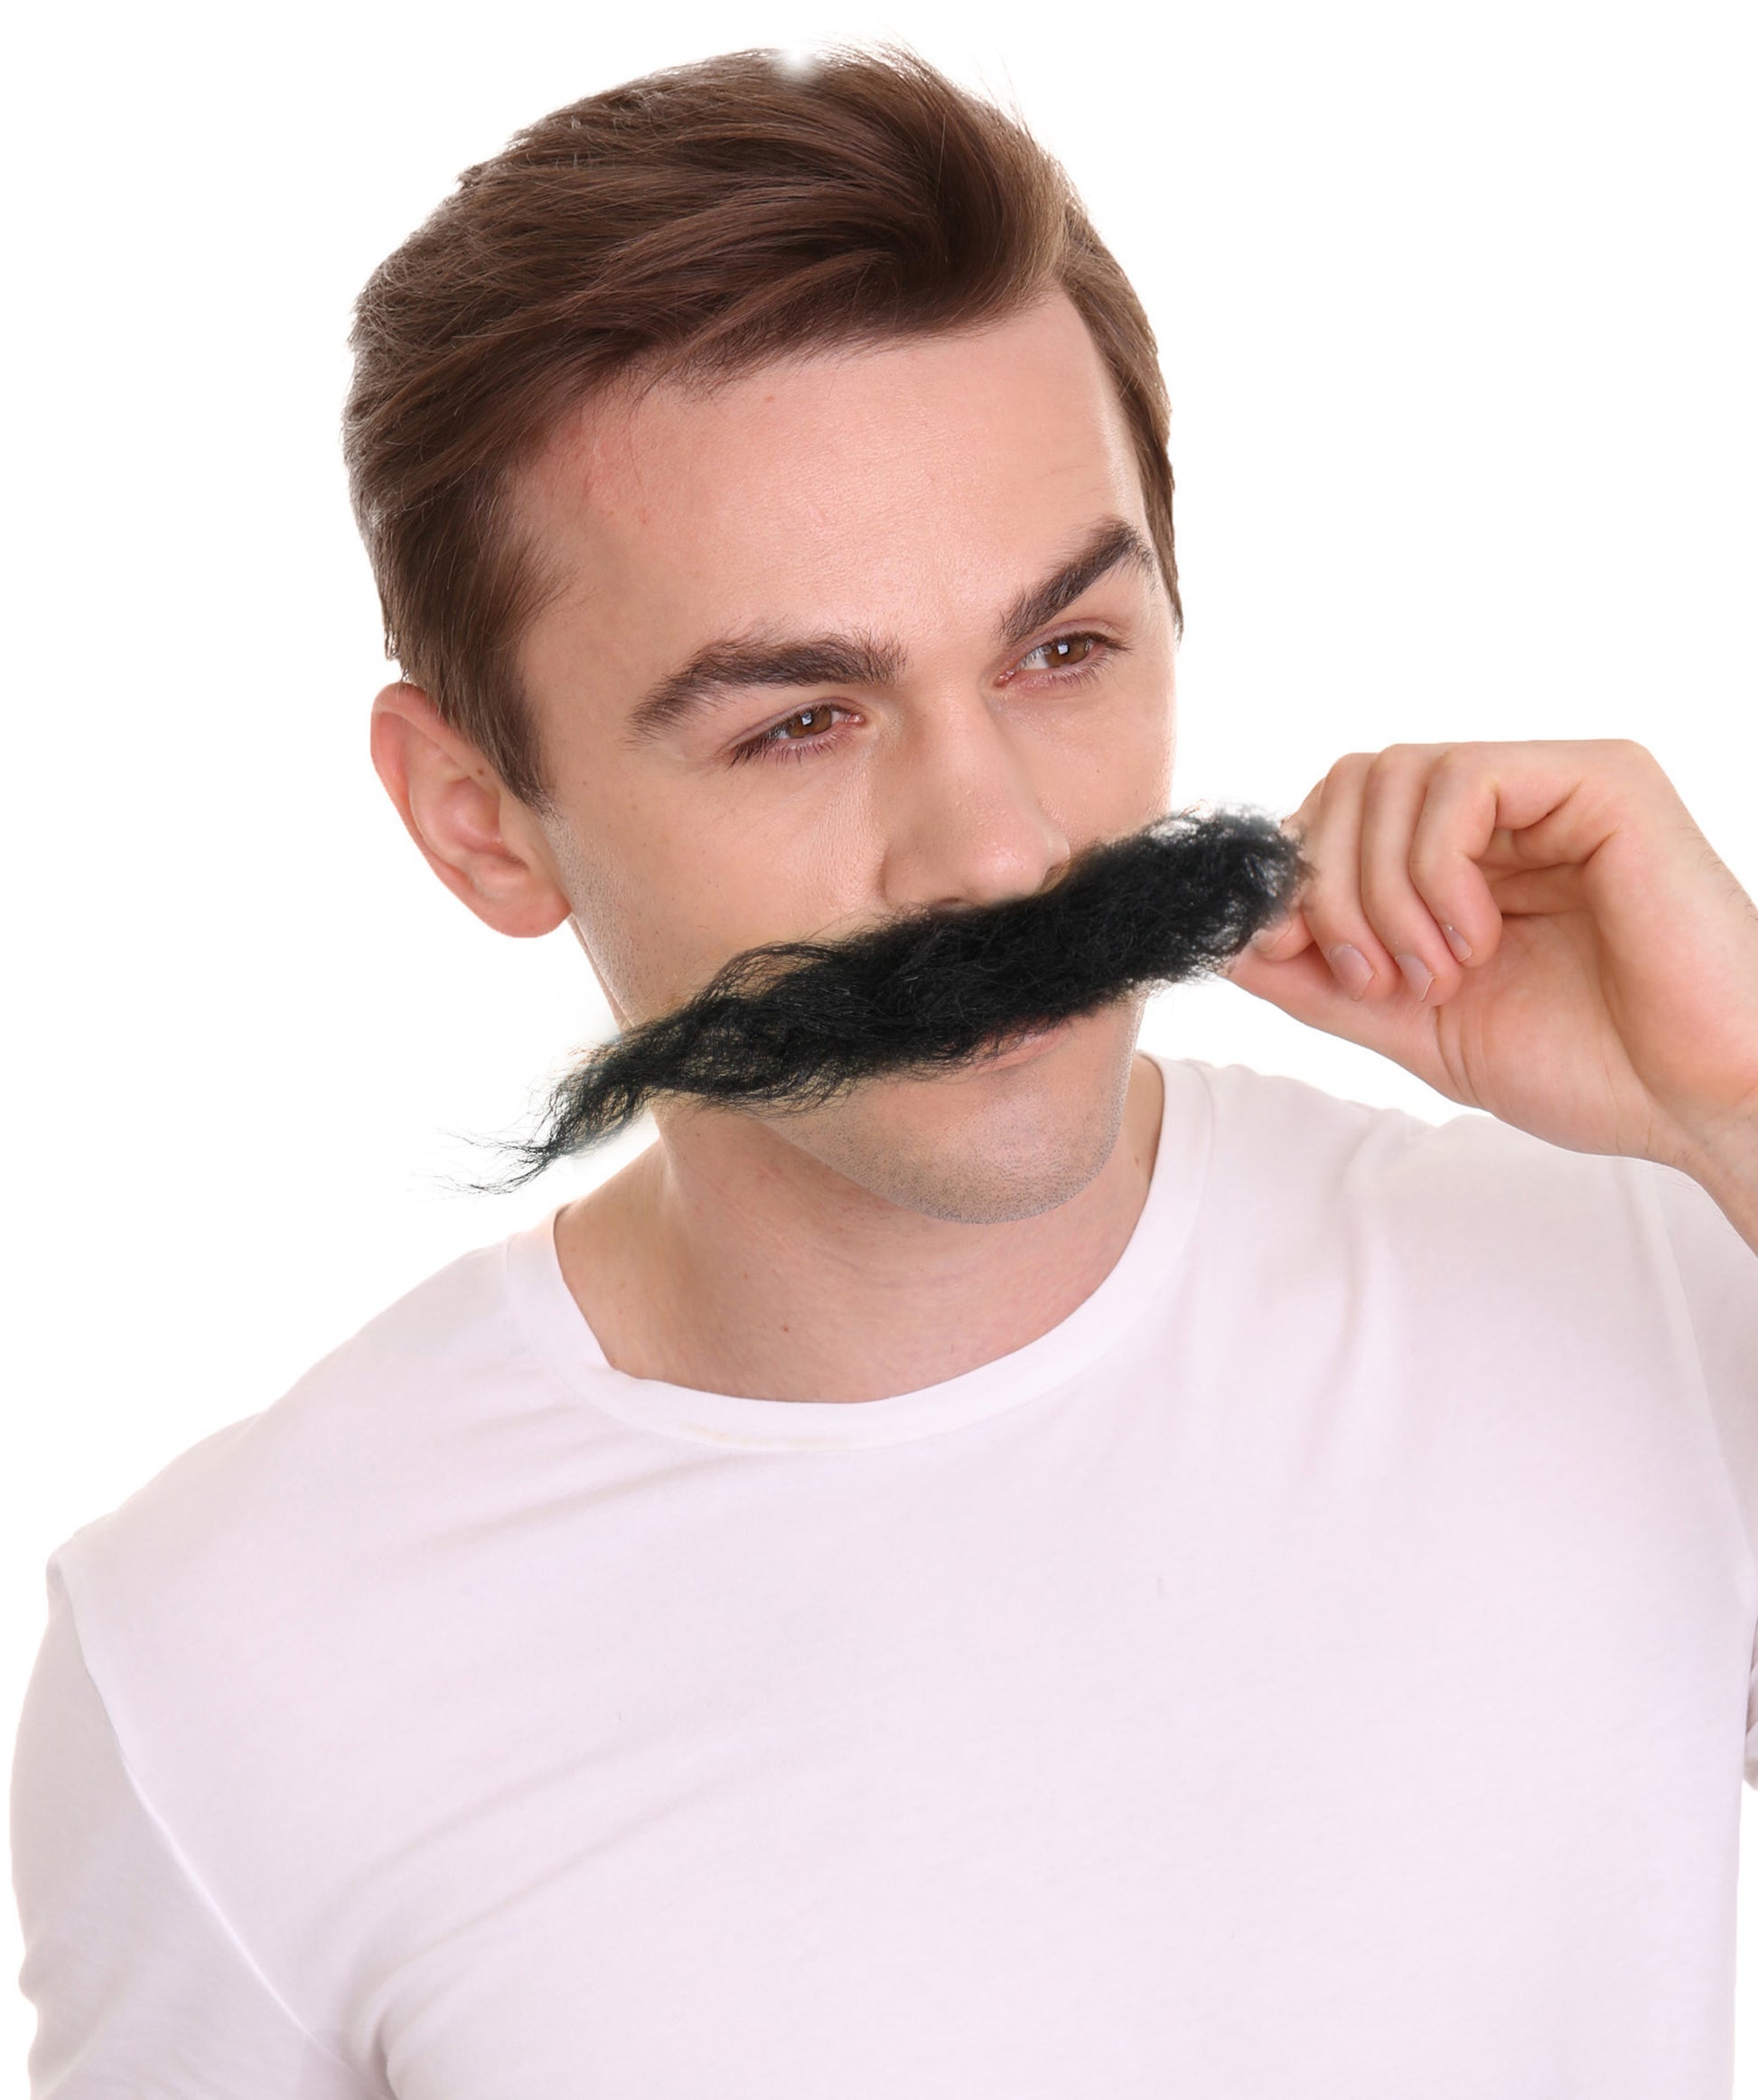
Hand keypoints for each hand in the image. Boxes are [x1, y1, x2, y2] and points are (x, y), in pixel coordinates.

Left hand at [1221, 739, 1757, 1171]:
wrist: (1698, 1101)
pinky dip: (1436, 870)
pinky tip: (1477, 940)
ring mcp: (1553, 784)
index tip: (1280, 954)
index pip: (1336, 814)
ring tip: (1435, 972)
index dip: (1288, 877)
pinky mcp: (1602, 779)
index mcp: (1463, 856)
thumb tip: (1226, 942)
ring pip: (1391, 775)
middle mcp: (1505, 807)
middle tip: (1372, 977)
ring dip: (1380, 889)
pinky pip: (1462, 781)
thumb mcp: (1417, 1024)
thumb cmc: (1589, 1066)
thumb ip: (1324, 978)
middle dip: (1324, 885)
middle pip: (1350, 781)